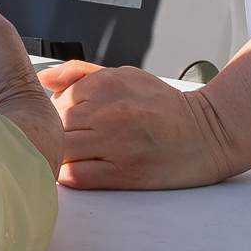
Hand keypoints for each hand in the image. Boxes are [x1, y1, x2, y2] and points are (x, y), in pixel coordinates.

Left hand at [41, 45, 250, 189]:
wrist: (207, 133)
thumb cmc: (162, 105)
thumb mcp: (124, 75)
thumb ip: (80, 73)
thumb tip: (44, 77)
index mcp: (106, 84)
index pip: (57, 100)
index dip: (55, 113)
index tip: (66, 121)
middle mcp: (108, 112)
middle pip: (56, 125)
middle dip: (55, 134)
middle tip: (64, 140)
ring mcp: (115, 144)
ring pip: (63, 151)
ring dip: (59, 155)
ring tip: (68, 156)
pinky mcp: (124, 173)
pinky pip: (77, 176)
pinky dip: (69, 175)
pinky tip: (76, 170)